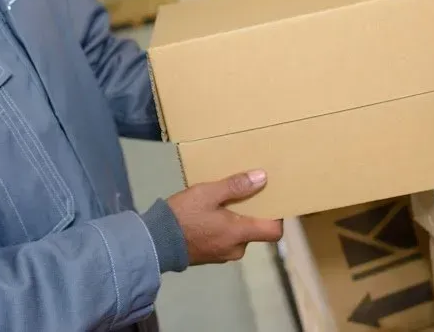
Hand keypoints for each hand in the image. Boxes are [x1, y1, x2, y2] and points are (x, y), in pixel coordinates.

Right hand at [166, 169, 282, 265]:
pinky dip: (222, 229)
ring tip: (220, 203)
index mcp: (239, 234)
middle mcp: (236, 249)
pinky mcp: (210, 257)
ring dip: (234, 221)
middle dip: (250, 214)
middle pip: (255, 231)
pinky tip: (207, 216)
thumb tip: (263, 177)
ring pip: (238, 236)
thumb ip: (235, 186)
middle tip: (240, 195)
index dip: (278, 217)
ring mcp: (222, 255)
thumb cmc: (184, 215)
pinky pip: (225, 241)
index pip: (274, 231)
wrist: (155, 241)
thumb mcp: (208, 193)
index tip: (272, 201)